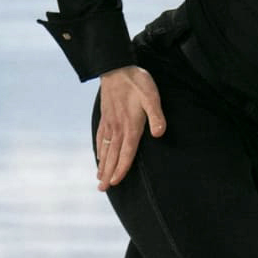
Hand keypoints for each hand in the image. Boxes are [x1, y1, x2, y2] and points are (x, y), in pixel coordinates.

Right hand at [95, 65, 166, 189]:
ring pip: (105, 149)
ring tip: (99, 178)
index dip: (121, 169)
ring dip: (102, 165)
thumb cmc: (137, 82)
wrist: (116, 67)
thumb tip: (159, 134)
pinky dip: (99, 150)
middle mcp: (118, 128)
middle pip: (112, 156)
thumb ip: (156, 116)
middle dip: (108, 173)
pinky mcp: (105, 117)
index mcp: (130, 126)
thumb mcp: (152, 96)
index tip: (115, 183)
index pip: (126, 153)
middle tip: (102, 189)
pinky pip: (101, 138)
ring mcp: (109, 123)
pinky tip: (98, 156)